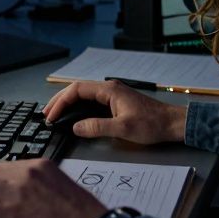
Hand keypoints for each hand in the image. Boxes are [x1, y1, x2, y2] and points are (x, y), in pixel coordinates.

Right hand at [43, 80, 187, 144]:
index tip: (52, 116)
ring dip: (68, 104)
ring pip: (83, 95)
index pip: (77, 90)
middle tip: (46, 115)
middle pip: (77, 90)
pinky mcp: (115, 103)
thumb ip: (97, 127)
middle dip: (60, 101)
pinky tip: (73, 116)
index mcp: (109, 90)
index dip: (61, 102)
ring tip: (54, 115)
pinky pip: (91, 101)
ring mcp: (112, 95)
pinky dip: (78, 107)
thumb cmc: (152, 124)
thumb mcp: (123, 128)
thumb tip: (75, 127)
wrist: (172, 124)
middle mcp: (109, 89)